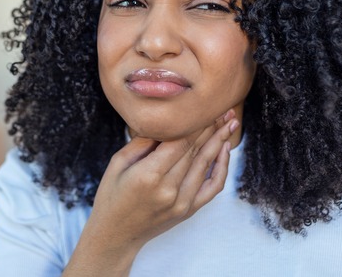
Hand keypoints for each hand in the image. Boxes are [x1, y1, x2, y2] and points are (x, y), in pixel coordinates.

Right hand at [63, 110, 237, 275]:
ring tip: (230, 122)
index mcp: (148, 175)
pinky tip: (224, 150)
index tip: (204, 106)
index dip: (194, 123)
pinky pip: (213, 187)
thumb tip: (164, 122)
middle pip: (195, 150)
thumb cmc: (111, 196)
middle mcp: (168, 189)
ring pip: (207, 164)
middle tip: (223, 108)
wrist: (115, 234)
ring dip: (220, 141)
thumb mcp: (117, 163)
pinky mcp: (188, 210)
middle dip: (210, 127)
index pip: (179, 141)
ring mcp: (181, 202)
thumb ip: (141, 142)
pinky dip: (222, 167)